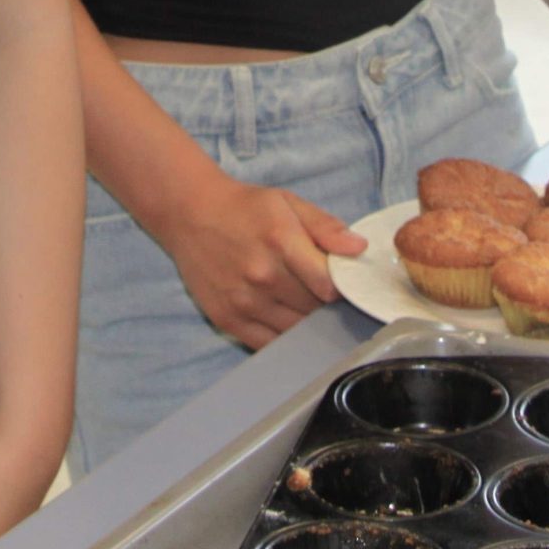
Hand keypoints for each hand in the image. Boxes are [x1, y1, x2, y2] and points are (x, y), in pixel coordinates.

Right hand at [149, 174, 364, 348]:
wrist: (189, 213)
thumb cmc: (244, 207)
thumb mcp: (288, 203)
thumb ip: (326, 227)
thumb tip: (359, 249)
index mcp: (281, 241)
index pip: (329, 286)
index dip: (341, 288)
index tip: (340, 283)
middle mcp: (262, 275)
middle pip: (314, 310)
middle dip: (325, 305)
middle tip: (322, 293)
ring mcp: (243, 302)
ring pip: (295, 331)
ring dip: (306, 323)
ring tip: (303, 304)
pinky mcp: (227, 320)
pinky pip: (269, 345)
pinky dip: (284, 338)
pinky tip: (286, 321)